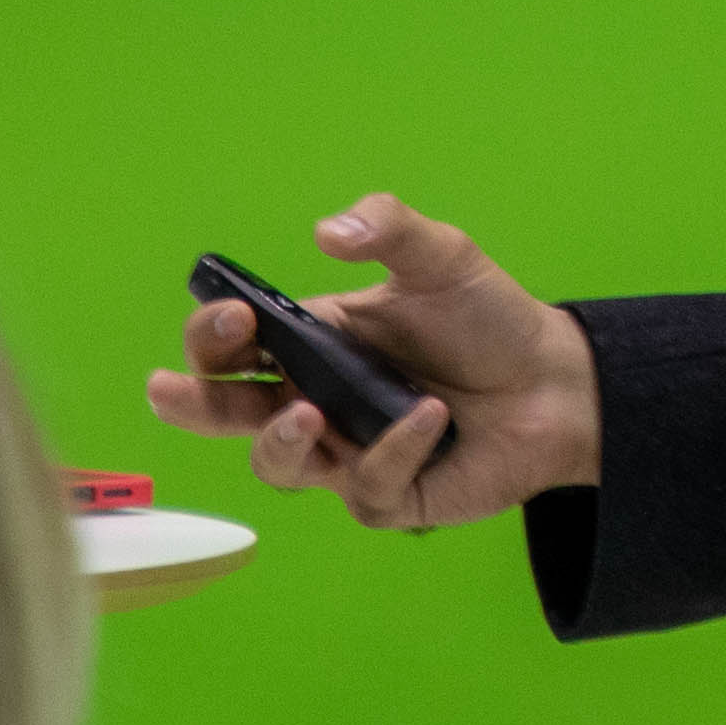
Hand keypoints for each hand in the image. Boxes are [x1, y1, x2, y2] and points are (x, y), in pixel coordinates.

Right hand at [141, 194, 604, 532]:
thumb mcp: (442, 258)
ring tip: (310, 413)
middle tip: (168, 390)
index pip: (235, 344)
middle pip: (227, 413)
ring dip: (280, 442)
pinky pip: (365, 485)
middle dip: (189, 403)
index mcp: (312, 340)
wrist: (557, 382)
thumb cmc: (489, 319)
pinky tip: (431, 419)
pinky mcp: (387, 495)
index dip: (214, 334)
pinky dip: (393, 450)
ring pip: (278, 465)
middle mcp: (315, 399)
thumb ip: (389, 229)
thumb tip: (327, 232)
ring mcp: (346, 452)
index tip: (232, 316)